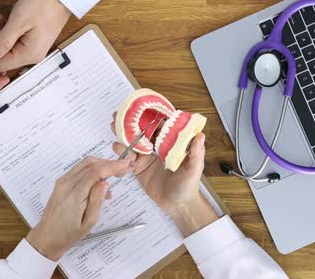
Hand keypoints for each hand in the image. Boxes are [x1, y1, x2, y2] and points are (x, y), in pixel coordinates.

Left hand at [0, 0, 71, 71]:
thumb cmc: (42, 6)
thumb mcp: (19, 21)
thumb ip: (3, 41)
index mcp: (29, 54)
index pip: (0, 65)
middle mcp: (32, 57)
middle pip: (3, 59)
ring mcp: (33, 51)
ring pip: (8, 51)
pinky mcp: (33, 45)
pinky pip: (15, 45)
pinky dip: (7, 34)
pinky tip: (4, 22)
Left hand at [26, 157, 133, 260]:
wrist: (48, 236)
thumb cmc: (68, 234)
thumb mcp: (89, 222)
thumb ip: (97, 201)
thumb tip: (105, 182)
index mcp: (74, 195)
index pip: (96, 172)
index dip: (113, 166)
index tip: (126, 165)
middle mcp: (66, 184)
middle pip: (91, 163)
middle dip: (109, 163)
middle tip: (123, 170)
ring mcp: (62, 181)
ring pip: (85, 163)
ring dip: (102, 165)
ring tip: (114, 176)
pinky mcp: (61, 182)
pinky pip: (79, 169)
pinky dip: (93, 170)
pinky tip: (100, 182)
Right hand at [111, 115, 217, 236]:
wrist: (178, 205)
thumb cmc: (189, 185)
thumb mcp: (194, 168)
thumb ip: (196, 152)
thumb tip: (200, 135)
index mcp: (169, 144)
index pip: (158, 126)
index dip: (148, 117)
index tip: (139, 108)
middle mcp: (157, 148)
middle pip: (141, 132)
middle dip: (129, 123)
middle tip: (117, 116)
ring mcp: (146, 158)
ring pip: (131, 143)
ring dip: (122, 136)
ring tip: (114, 130)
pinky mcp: (138, 169)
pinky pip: (127, 159)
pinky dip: (121, 154)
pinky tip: (118, 150)